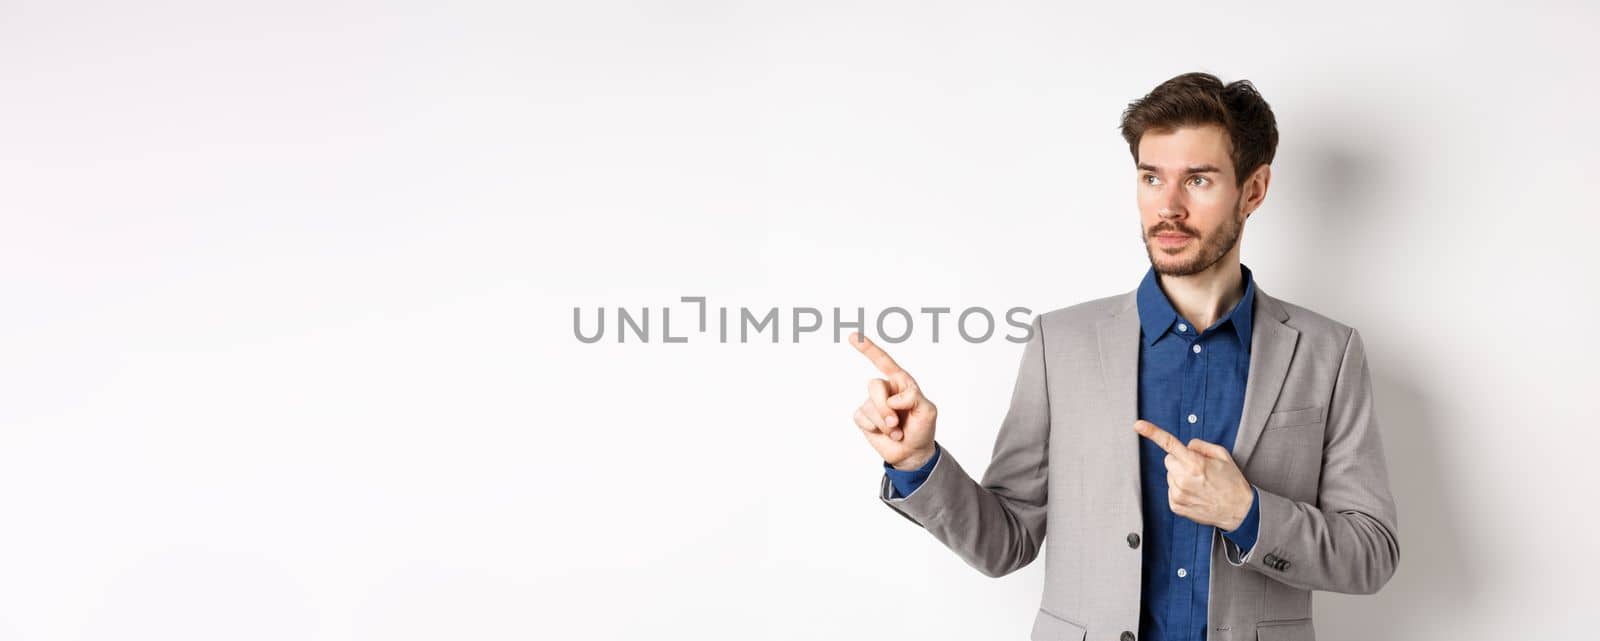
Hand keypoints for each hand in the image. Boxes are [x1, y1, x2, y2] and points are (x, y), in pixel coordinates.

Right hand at [849, 332, 937, 470]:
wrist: (912, 453)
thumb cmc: (922, 428)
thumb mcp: (928, 411)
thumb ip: (913, 398)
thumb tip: (892, 398)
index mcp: (901, 382)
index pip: (884, 362)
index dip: (869, 349)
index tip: (853, 337)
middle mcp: (885, 390)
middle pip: (874, 385)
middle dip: (885, 407)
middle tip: (897, 423)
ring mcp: (872, 403)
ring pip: (869, 406)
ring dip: (885, 424)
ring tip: (897, 432)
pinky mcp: (864, 418)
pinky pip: (862, 418)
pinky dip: (875, 428)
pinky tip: (884, 434)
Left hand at [1133, 419, 1253, 530]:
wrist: (1239, 510)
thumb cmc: (1232, 483)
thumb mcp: (1222, 456)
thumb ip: (1200, 446)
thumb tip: (1186, 446)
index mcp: (1195, 464)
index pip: (1169, 444)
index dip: (1152, 432)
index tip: (1138, 425)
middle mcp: (1184, 479)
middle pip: (1168, 460)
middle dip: (1180, 461)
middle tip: (1198, 469)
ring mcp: (1178, 494)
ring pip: (1169, 475)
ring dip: (1180, 476)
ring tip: (1200, 484)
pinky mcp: (1176, 506)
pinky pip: (1170, 489)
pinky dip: (1180, 489)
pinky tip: (1195, 493)